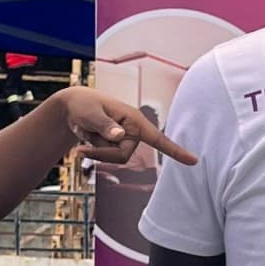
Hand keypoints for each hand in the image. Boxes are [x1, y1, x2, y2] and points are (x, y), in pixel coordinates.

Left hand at [56, 87, 195, 167]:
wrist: (71, 108)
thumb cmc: (82, 104)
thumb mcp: (90, 113)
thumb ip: (105, 125)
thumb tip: (121, 136)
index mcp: (133, 119)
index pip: (158, 138)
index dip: (176, 151)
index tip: (194, 161)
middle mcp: (133, 130)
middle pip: (123, 156)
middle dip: (102, 153)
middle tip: (82, 148)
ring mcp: (125, 139)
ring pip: (115, 159)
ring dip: (97, 152)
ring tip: (85, 136)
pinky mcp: (116, 145)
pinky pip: (108, 158)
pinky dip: (94, 152)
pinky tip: (86, 141)